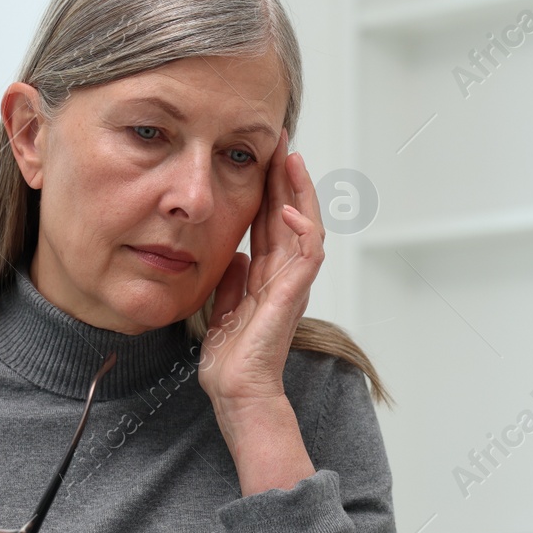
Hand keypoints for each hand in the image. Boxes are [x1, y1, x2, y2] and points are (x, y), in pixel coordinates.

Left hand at [197, 127, 323, 404]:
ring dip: (300, 192)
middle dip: (287, 177)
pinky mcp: (293, 296)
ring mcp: (292, 285)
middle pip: (291, 215)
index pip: (272, 223)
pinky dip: (302, 230)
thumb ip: (232, 281)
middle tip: (281, 140)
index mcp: (267, 277)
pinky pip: (307, 256)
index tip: (263, 156)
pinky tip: (289, 209)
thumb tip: (235, 255)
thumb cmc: (231, 360)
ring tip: (292, 160)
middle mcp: (284, 277)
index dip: (269, 189)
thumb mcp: (224, 309)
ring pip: (306, 226)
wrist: (236, 391)